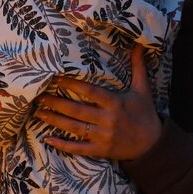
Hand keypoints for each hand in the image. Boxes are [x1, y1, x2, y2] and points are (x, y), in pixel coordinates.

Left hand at [34, 47, 163, 160]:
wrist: (154, 144)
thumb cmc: (145, 113)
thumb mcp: (142, 89)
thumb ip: (138, 66)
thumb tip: (139, 44)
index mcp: (115, 103)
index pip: (90, 91)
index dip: (72, 84)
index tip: (55, 78)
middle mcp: (108, 120)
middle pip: (77, 110)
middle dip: (56, 103)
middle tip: (38, 97)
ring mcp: (103, 136)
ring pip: (74, 128)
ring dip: (54, 120)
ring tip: (38, 113)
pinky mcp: (100, 150)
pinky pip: (78, 148)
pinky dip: (62, 145)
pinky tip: (47, 139)